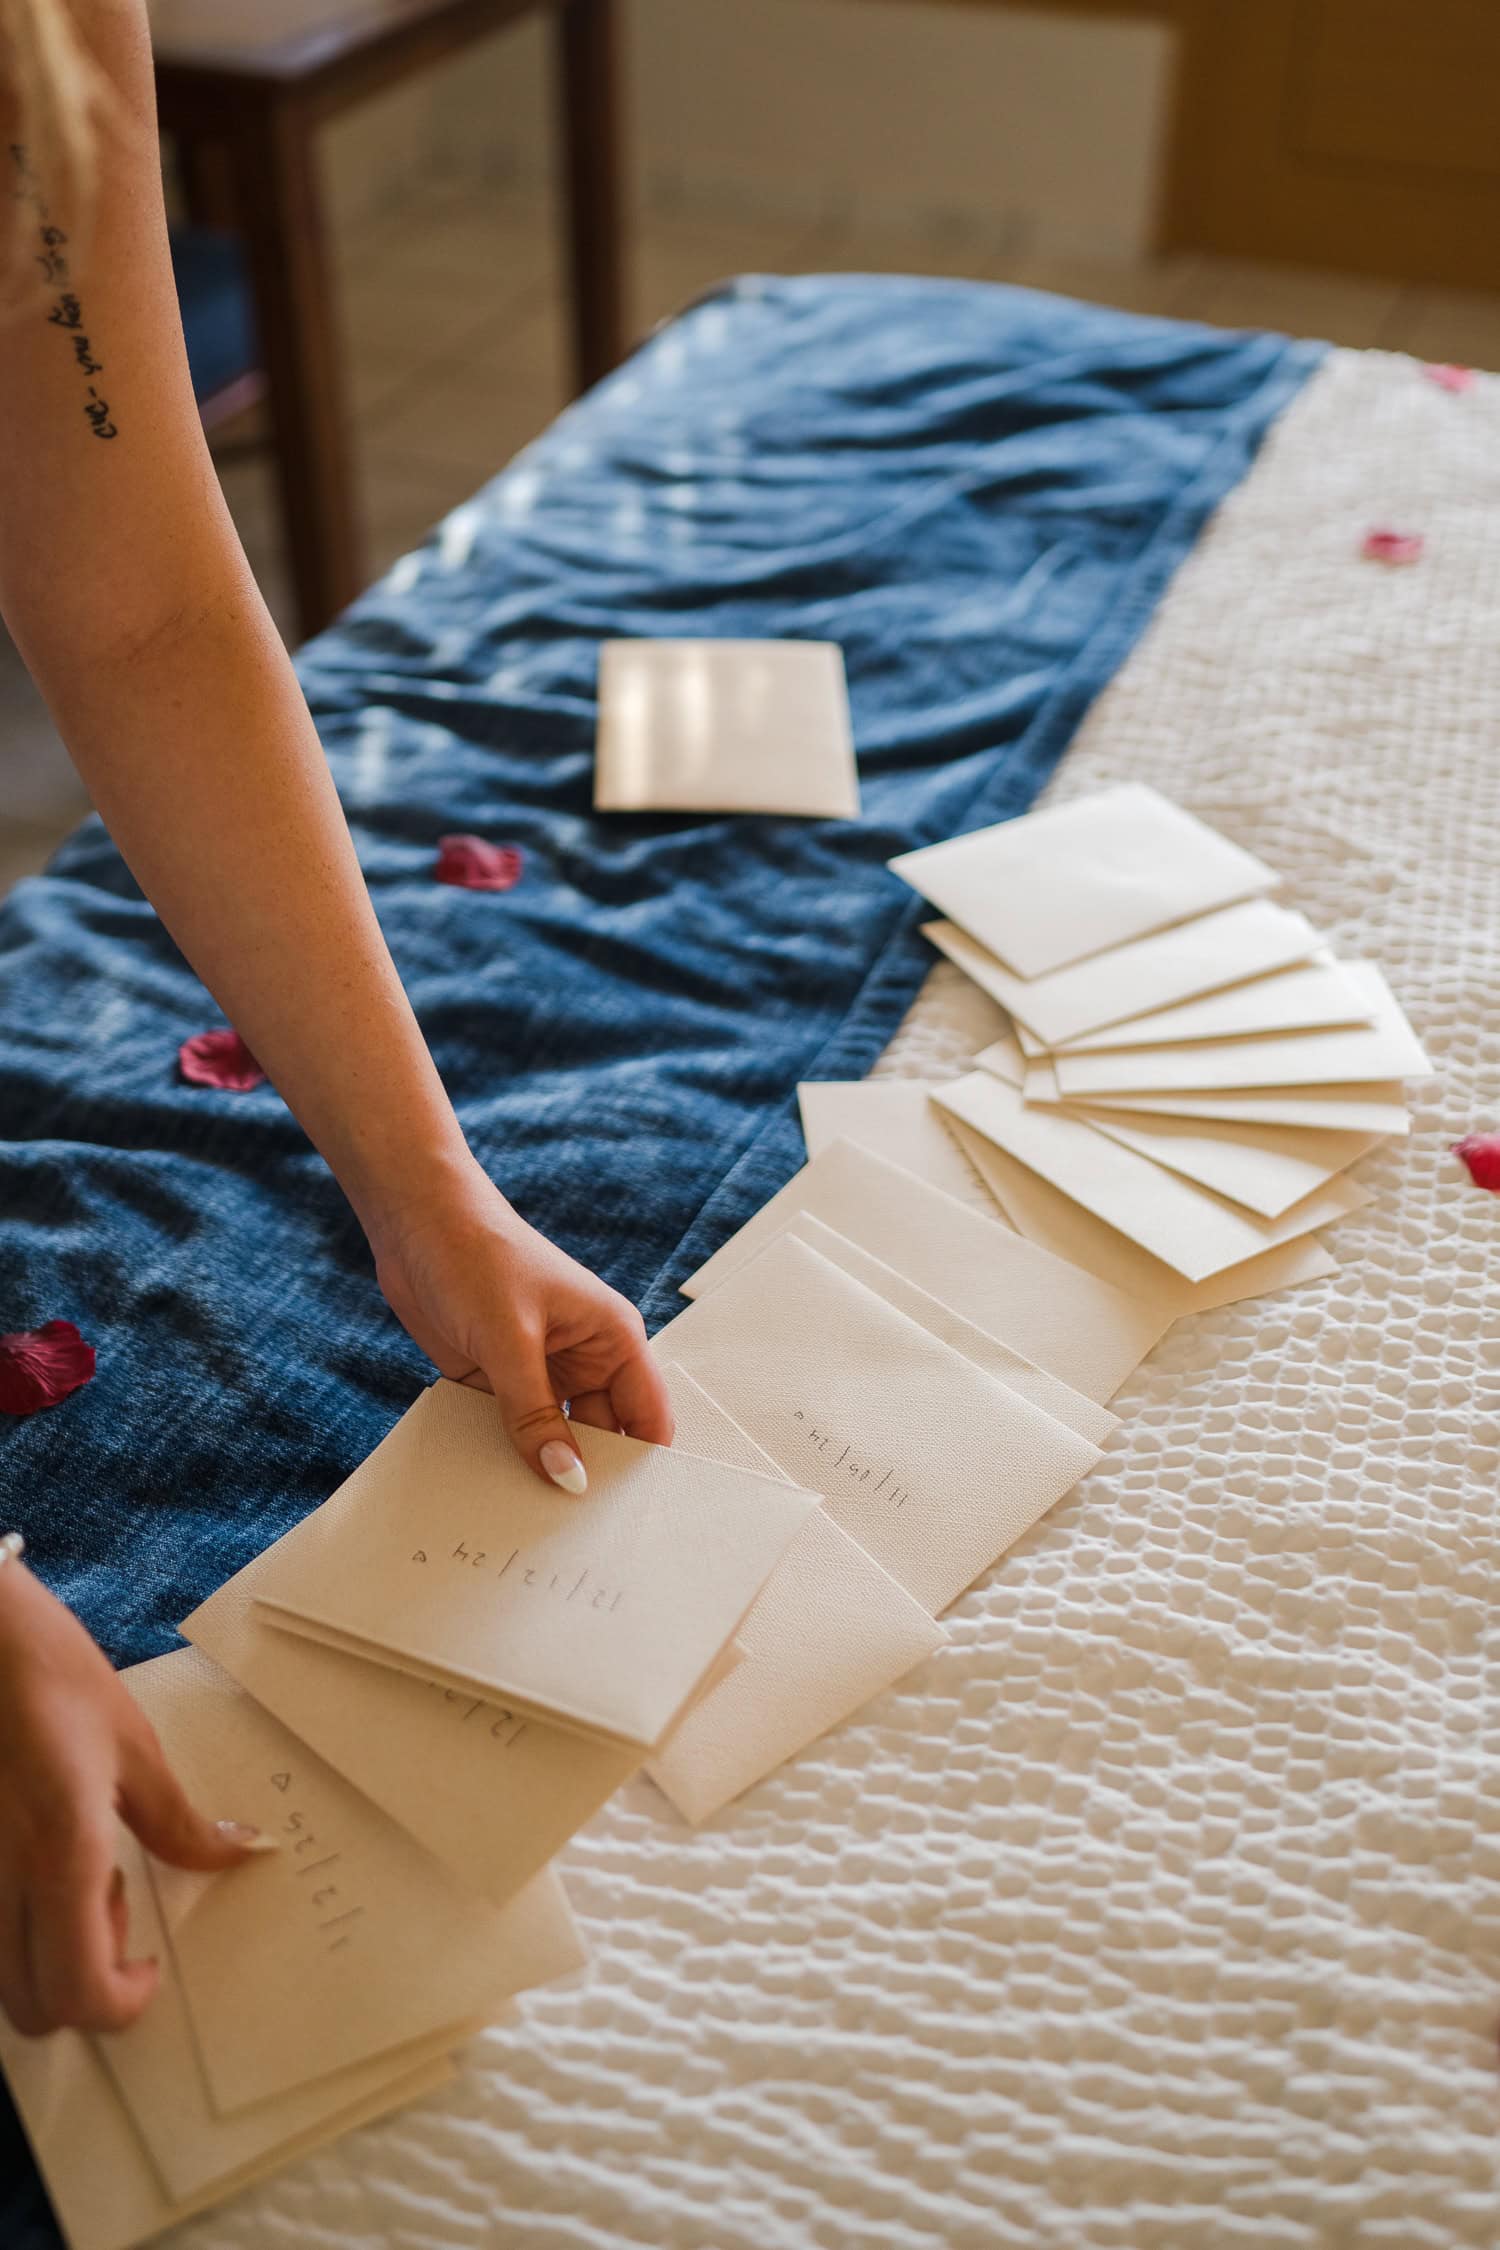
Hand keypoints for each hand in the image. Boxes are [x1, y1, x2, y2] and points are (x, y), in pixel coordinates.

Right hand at [0, 1563, 261, 2035]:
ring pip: (1, 1977)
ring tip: (79, 1880)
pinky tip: (38, 1863)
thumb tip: (236, 1852)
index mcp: (60, 1854)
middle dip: (84, 1987)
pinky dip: (17, 1926)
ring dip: (48, 1959)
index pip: (80, 1991)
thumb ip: (178, 1820)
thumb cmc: (49, 1675)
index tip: (148, 1969)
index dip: (121, 2005)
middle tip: (116, 1915)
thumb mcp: (131, 1745)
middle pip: (32, 2007)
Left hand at [368, 1158, 673, 1492]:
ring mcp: (540, 1373)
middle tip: (572, 1538)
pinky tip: (487, 1489)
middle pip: (601, 1438)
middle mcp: (585, 1361)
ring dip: (539, 1471)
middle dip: (587, 1479)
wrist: (416, 1223)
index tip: (629, 1520)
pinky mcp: (498, 1380)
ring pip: (552, 1441)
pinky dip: (500, 1456)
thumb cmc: (478, 1257)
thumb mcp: (509, 1339)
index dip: (644, 1466)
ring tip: (527, 1522)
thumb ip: (535, 1415)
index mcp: (612, 1340)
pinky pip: (508, 1432)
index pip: (647, 1417)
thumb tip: (568, 1481)